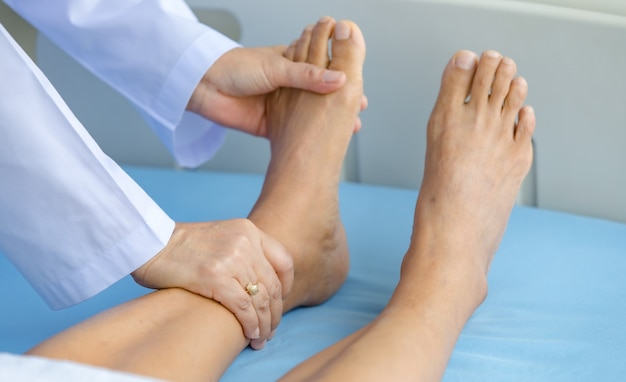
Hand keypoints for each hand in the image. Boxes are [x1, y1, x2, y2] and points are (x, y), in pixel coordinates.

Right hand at [131, 219, 293, 349]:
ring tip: (260, 338)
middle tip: (271, 330)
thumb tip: (260, 285)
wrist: (150, 243)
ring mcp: (231, 259)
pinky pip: (243, 308)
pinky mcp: (215, 277)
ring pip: (261, 300)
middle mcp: (245, 242)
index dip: (287, 286)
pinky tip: (250, 335)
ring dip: (264, 324)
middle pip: (273, 285)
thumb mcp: (222, 236)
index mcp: (249, 231)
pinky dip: (250, 325)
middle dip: (275, 313)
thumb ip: (243, 252)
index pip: (284, 261)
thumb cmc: (181, 246)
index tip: (279, 303)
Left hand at [186, 45, 365, 136]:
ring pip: (309, 114)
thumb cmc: (233, 67)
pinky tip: (322, 142)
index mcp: (291, 61)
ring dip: (326, 121)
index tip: (358, 87)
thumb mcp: (277, 67)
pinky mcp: (271, 124)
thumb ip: (308, 75)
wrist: (203, 86)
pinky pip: (294, 129)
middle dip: (338, 102)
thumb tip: (340, 79)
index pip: (323, 69)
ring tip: (347, 129)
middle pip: (319, 94)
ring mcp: (280, 105)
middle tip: (357, 111)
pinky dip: (308, 136)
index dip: (341, 77)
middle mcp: (288, 84)